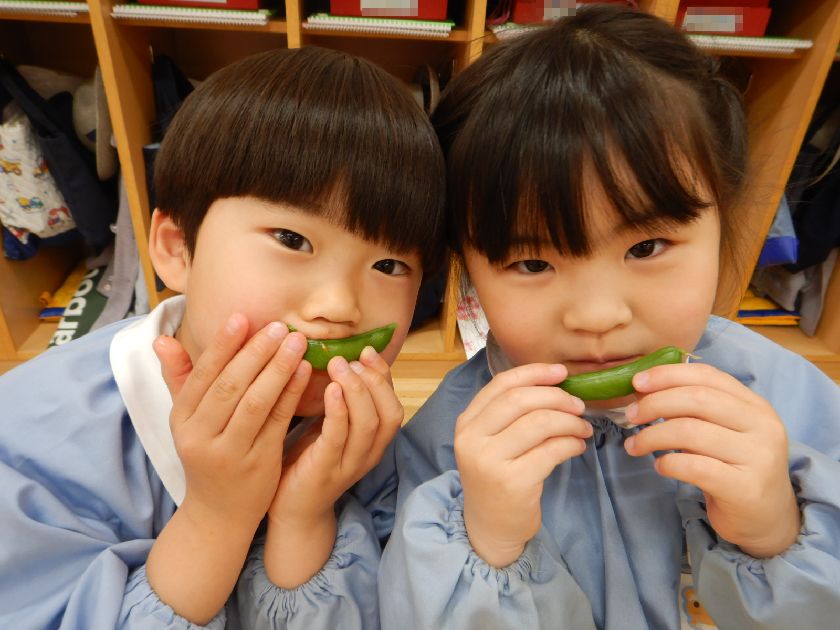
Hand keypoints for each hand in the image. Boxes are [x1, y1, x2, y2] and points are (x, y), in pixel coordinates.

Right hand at [154, 314, 310, 531]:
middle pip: (231, 386)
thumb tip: (162, 339)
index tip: (243, 317)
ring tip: (297, 342)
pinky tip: (305, 372)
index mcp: (182, 420)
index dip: (223, 346)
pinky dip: (291, 394)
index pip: (203, 376)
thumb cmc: (206, 455)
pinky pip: (278, 422)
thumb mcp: (186, 421)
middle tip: (280, 326)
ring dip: (279, 368)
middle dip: (256, 352)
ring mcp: (230, 452)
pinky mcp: (259, 464)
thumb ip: (179, 379)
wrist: (218, 514)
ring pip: (256, 403)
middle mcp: (201, 436)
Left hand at [264, 346, 403, 586]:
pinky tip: (330, 389)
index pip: (393, 405)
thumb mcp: (329, 428)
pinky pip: (339, 436)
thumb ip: (339, 402)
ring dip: (357, 389)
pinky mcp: (326, 469)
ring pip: (369, 422)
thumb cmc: (307, 461)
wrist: (290, 510)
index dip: (384, 376)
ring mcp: (349, 464)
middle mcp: (368, 454)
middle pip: (390, 413)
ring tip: (339, 365)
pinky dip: (339, 409)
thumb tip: (337, 356)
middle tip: (351, 357)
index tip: (366, 351)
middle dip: (375, 379)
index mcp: (373, 443)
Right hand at [454, 364, 591, 567]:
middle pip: (521, 400)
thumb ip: (510, 414)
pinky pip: (551, 450)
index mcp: (467, 422)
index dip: (534, 373)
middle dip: (557, 397)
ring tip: (583, 428)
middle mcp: (472, 439)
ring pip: (539, 423)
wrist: (490, 526)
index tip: (562, 372)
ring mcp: (490, 461)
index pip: (501, 384)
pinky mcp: (513, 482)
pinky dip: (571, 443)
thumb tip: (555, 383)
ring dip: (570, 422)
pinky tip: (577, 446)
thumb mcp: (492, 441)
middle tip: (579, 406)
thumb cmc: (497, 476)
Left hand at [624, 362, 799, 557]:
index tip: (637, 383)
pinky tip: (660, 466)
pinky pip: (694, 467)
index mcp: (755, 405)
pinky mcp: (746, 488)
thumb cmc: (735, 469)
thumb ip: (694, 410)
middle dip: (655, 403)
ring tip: (635, 446)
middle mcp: (762, 426)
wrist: (769, 519)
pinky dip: (668, 463)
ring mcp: (758, 457)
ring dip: (652, 436)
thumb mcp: (722, 432)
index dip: (667, 375)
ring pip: (691, 431)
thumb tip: (645, 391)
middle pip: (697, 399)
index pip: (708, 376)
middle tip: (631, 415)